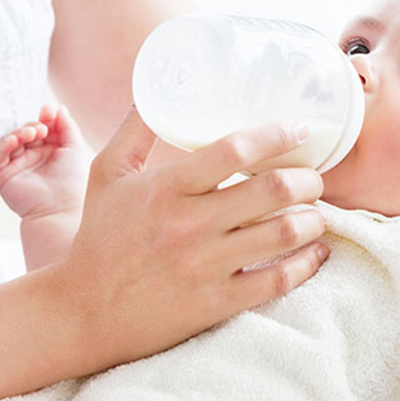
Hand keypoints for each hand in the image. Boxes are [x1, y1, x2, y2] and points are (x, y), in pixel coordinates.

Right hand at [0, 104, 87, 218]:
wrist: (59, 208)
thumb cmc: (70, 181)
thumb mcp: (74, 148)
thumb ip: (67, 126)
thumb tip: (57, 107)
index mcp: (49, 151)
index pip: (43, 128)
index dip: (45, 118)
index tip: (49, 111)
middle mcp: (32, 157)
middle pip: (26, 131)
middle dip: (33, 125)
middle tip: (42, 128)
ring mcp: (17, 165)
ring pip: (11, 139)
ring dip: (21, 132)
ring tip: (34, 133)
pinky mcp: (3, 174)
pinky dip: (5, 143)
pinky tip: (16, 139)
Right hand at [55, 107, 330, 368]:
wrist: (83, 313)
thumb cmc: (100, 238)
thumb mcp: (106, 174)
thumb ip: (135, 130)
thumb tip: (155, 87)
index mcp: (167, 187)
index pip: (234, 150)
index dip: (277, 136)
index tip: (300, 130)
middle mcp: (189, 224)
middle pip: (272, 190)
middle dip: (307, 180)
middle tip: (313, 178)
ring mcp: (205, 266)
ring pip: (283, 234)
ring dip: (313, 220)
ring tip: (316, 213)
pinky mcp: (216, 304)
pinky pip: (277, 281)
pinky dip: (306, 264)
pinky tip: (315, 252)